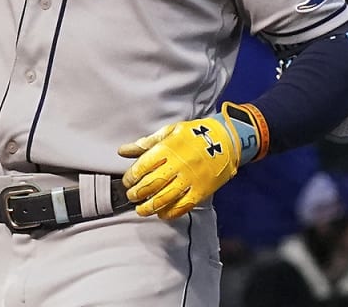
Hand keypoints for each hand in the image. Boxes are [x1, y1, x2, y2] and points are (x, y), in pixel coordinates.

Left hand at [117, 103, 266, 220]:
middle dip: (138, 193)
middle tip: (132, 197)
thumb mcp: (170, 132)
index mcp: (168, 148)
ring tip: (141, 209)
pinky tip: (162, 214)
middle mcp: (178, 164)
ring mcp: (190, 179)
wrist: (226, 140)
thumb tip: (122, 151)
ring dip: (150, 207)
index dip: (131, 177)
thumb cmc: (194, 134)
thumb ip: (146, 143)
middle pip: (152, 184)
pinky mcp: (201, 190)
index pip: (143, 166)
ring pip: (165, 198)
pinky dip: (170, 213)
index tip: (127, 182)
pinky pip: (183, 206)